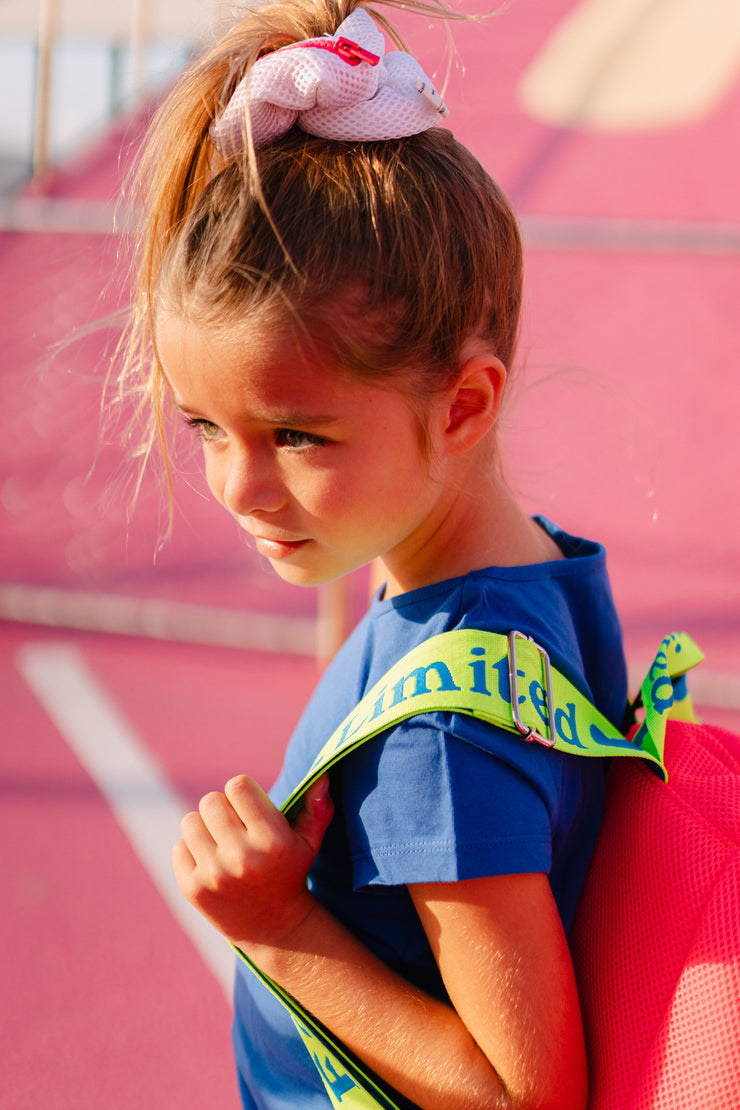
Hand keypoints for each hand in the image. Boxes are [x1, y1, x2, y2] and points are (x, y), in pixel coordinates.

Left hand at [173, 774, 332, 949]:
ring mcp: (214, 875)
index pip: (237, 786)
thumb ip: (318, 808)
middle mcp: (242, 857)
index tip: (249, 807)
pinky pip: (178, 848)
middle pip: (211, 801)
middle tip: (234, 826)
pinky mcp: (193, 889)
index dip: (242, 792)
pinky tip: (210, 862)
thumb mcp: (310, 842)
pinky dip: (191, 851)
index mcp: (272, 841)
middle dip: (222, 809)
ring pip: (190, 821)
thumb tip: (322, 777)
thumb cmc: (290, 872)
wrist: (272, 927)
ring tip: (221, 842)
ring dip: (204, 827)